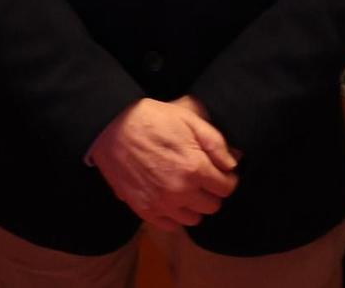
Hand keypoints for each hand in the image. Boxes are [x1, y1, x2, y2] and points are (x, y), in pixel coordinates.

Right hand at [90, 97, 238, 230]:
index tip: (220, 171)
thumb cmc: (151, 119)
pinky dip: (175, 216)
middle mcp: (180, 191)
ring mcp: (161, 203)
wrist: (111, 128)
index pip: (227, 188)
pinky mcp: (144, 210)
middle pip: (213, 206)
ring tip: (186, 188)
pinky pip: (171, 226)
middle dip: (212, 192)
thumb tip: (233, 164)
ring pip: (194, 219)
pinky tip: (170, 198)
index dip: (227, 178)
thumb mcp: (188, 118)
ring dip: (194, 206)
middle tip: (202, 178)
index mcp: (194, 167)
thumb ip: (215, 142)